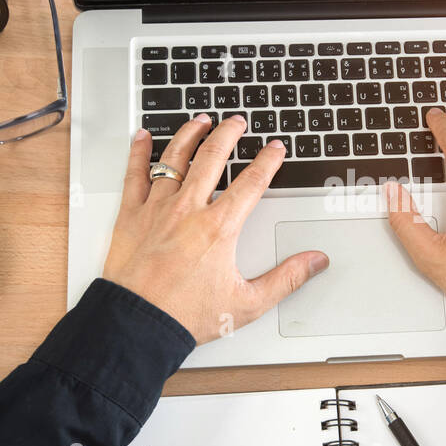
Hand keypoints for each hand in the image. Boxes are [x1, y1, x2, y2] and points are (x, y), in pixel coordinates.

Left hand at [103, 116, 328, 343]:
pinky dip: (139, 152)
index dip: (268, 161)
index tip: (275, 148)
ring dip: (190, 134)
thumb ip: (286, 279)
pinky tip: (143, 136)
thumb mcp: (247, 303)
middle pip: (212, 158)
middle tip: (237, 122)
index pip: (252, 182)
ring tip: (200, 120)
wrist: (137, 325)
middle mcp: (188, 210)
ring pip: (175, 158)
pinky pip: (134, 174)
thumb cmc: (185, 316)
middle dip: (228, 134)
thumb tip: (315, 262)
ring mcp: (157, 209)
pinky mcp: (130, 216)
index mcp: (219, 228)